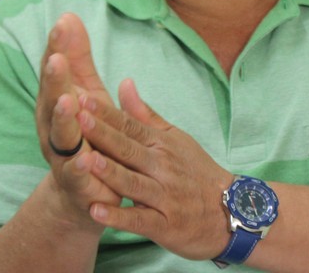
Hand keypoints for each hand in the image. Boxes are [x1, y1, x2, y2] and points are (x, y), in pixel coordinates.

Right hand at [34, 14, 119, 225]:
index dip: (57, 47)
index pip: (55, 70)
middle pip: (51, 99)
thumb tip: (68, 14)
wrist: (84, 191)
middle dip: (53, 80)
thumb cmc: (86, 132)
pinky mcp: (77, 183)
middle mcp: (52, 126)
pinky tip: (86, 156)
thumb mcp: (84, 90)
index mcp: (55, 101)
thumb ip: (77, 57)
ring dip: (63, 119)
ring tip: (68, 100)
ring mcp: (61, 155)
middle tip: (57, 59)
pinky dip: (79, 166)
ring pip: (60, 135)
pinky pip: (76, 174)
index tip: (63, 24)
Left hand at [79, 78, 233, 260]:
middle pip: (129, 149)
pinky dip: (118, 217)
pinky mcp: (165, 225)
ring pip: (133, 183)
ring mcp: (164, 197)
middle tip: (77, 119)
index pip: (130, 126)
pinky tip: (96, 212)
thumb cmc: (196, 172)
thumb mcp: (175, 138)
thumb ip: (145, 114)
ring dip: (110, 173)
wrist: (232, 210)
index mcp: (162, 144)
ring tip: (86, 162)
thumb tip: (123, 82)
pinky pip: (140, 220)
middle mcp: (162, 167)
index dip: (106, 113)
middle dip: (103, 135)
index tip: (82, 98)